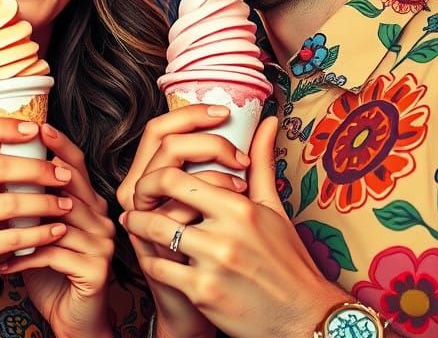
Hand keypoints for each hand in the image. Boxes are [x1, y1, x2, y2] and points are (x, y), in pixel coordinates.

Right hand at [0, 119, 73, 302]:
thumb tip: (24, 137)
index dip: (2, 127)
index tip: (34, 129)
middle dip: (37, 168)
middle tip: (62, 174)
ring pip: (9, 203)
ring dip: (45, 203)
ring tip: (65, 204)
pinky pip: (12, 238)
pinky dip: (39, 233)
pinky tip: (55, 230)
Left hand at [0, 124, 115, 337]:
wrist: (75, 322)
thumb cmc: (53, 274)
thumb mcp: (40, 234)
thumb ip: (31, 207)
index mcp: (90, 205)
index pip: (77, 166)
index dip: (60, 145)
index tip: (38, 127)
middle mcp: (101, 220)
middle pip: (72, 185)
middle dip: (42, 170)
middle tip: (11, 158)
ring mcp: (101, 244)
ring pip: (60, 220)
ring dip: (24, 221)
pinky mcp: (95, 270)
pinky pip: (54, 255)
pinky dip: (25, 258)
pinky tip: (2, 264)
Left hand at [121, 117, 346, 337]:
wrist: (302, 317)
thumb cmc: (288, 261)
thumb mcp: (274, 210)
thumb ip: (261, 163)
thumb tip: (265, 120)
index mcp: (241, 207)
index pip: (182, 174)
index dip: (159, 173)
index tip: (155, 180)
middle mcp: (226, 233)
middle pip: (162, 195)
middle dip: (141, 196)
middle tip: (136, 201)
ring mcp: (212, 264)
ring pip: (155, 232)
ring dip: (138, 226)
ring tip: (135, 224)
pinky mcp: (202, 293)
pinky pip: (159, 267)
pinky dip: (150, 259)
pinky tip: (153, 256)